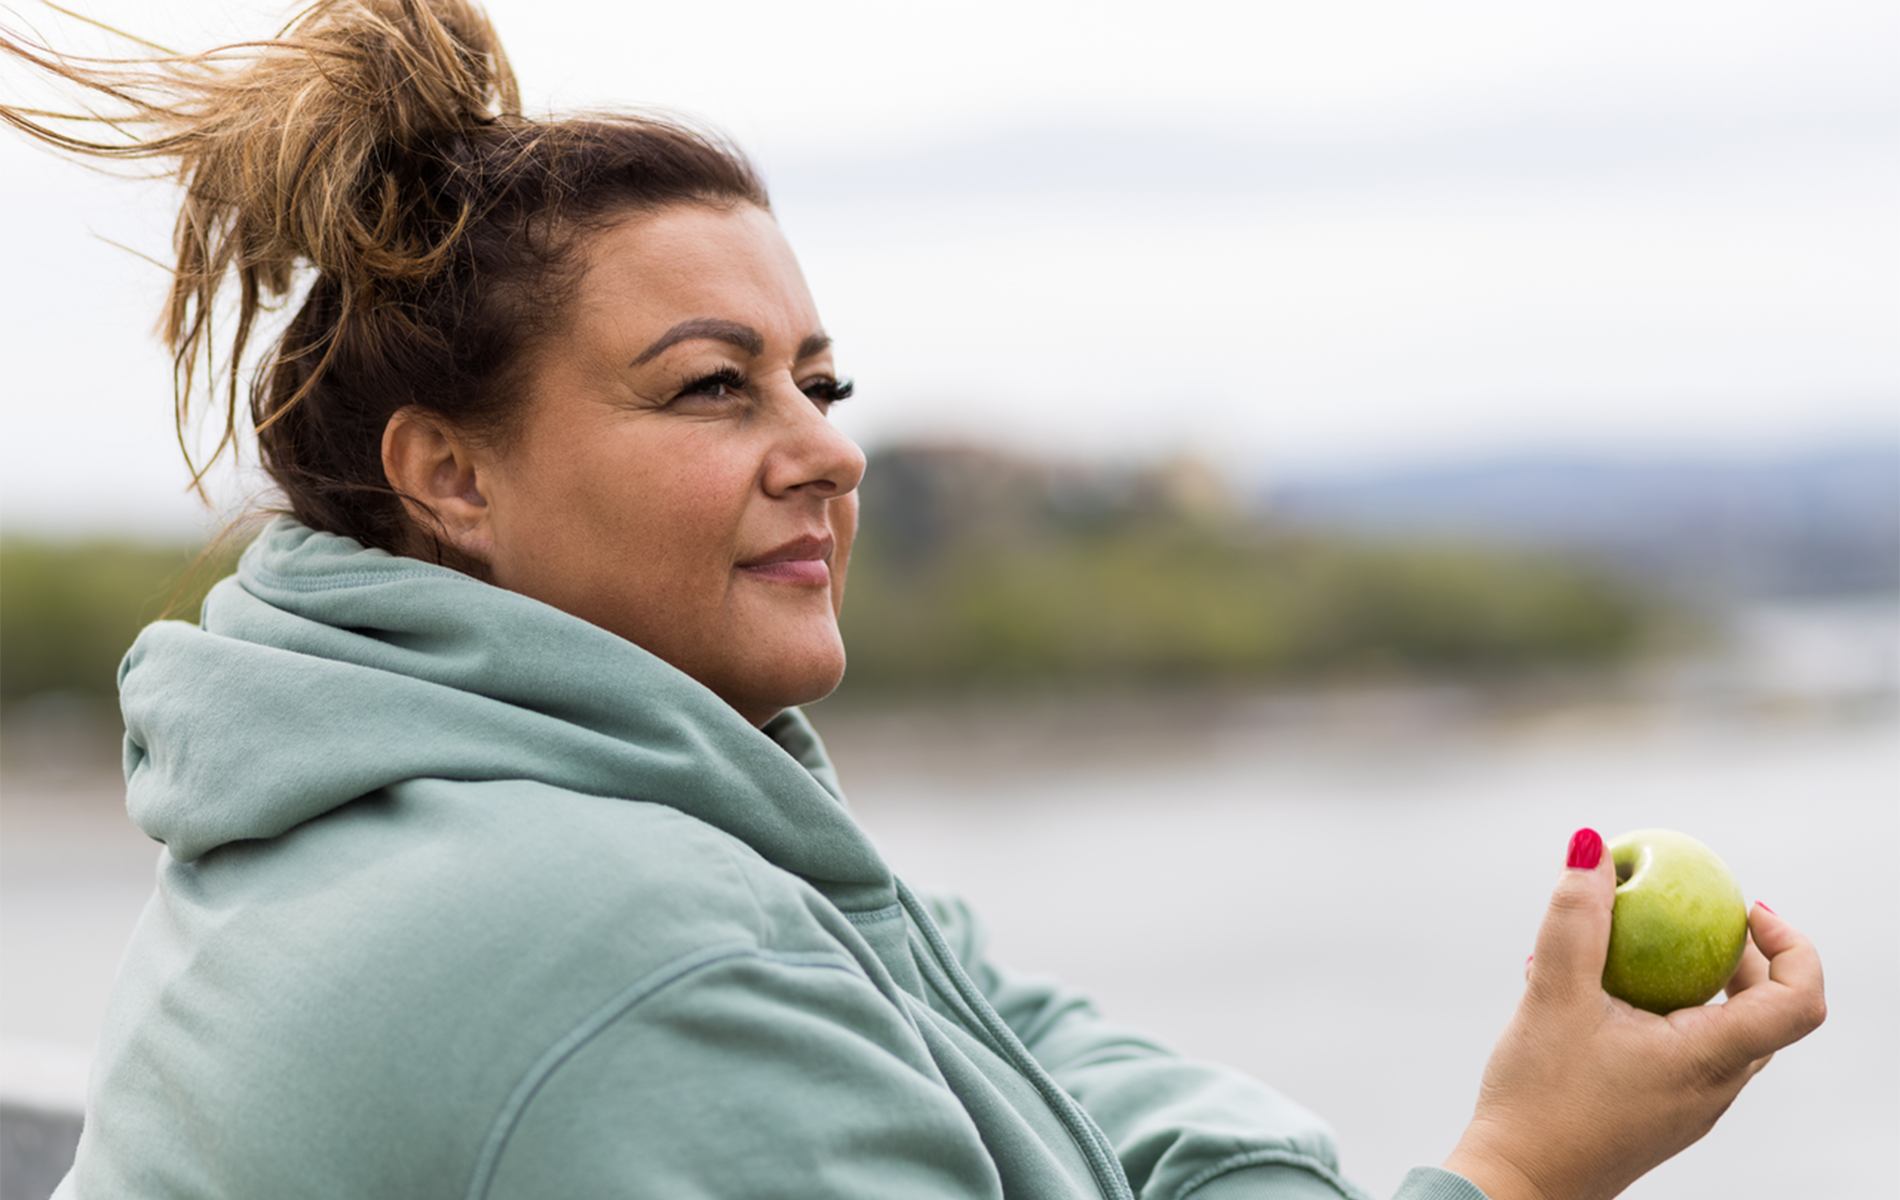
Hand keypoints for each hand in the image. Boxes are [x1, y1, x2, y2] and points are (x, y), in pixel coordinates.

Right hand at [1441, 829, 1825, 1199]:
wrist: (1515, 1187)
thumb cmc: (1539, 1101)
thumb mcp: (1551, 995)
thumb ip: (1574, 920)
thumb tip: (1591, 847)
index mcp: (1710, 1059)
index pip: (1799, 1000)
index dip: (1790, 944)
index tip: (1743, 907)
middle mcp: (1716, 1087)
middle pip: (1764, 1009)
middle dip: (1734, 952)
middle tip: (1685, 913)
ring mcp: (1690, 1104)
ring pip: (1719, 1027)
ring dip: (1687, 977)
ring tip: (1621, 949)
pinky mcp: (1658, 1110)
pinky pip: (1682, 1047)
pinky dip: (1657, 1006)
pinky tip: (1590, 994)